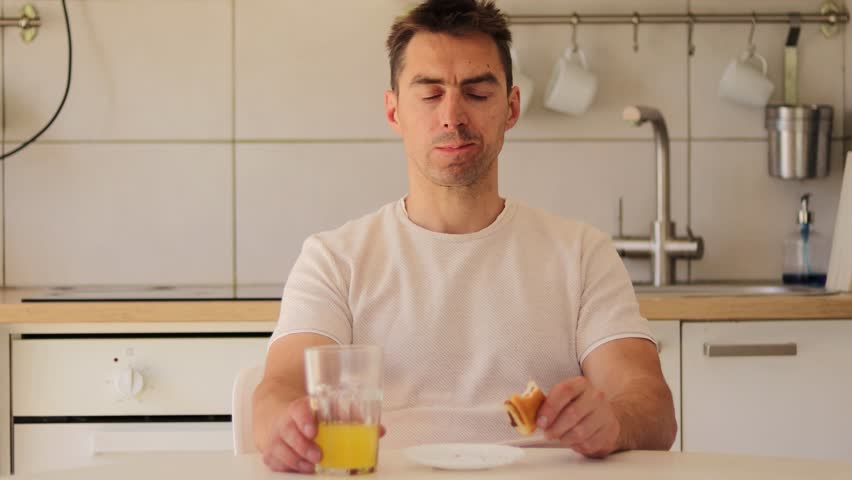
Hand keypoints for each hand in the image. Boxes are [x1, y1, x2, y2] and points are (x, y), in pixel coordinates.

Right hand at [262, 396, 386, 473]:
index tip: (313, 430)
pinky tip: (301, 469)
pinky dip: (290, 468)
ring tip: (312, 467)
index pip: (298, 410)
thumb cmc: (310, 417)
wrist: (280, 417)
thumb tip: (380, 431)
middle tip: (319, 455)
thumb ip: (352, 419)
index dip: (305, 419)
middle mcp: (284, 422)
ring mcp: (275, 439)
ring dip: (298, 461)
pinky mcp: (271, 454)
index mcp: (299, 408)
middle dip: (304, 447)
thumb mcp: (328, 412)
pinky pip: (277, 464)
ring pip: (282, 452)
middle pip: (289, 434)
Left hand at [536, 377, 620, 457]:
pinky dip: (577, 445)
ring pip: (580, 431)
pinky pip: (588, 443)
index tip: (540, 422)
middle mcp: (595, 396)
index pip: (564, 391)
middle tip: (547, 434)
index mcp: (580, 384)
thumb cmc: (576, 406)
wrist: (603, 415)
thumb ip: (546, 403)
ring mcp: (604, 414)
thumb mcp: (563, 398)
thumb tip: (526, 415)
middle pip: (572, 414)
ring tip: (559, 437)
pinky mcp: (609, 431)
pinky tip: (574, 441)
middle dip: (555, 427)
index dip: (550, 408)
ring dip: (565, 438)